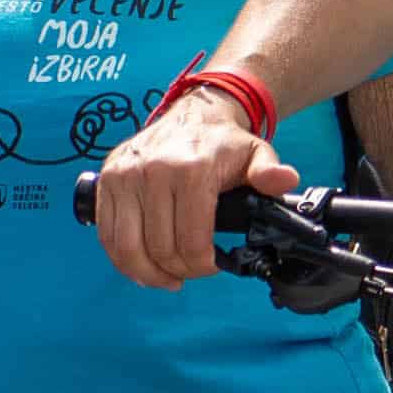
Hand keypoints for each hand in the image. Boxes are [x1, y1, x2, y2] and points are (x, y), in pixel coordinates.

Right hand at [94, 84, 295, 290]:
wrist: (191, 113)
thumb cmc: (223, 142)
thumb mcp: (255, 153)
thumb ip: (269, 171)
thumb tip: (285, 180)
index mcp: (190, 169)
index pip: (190, 240)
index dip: (202, 265)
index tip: (212, 267)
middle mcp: (152, 171)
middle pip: (160, 248)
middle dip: (177, 271)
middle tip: (190, 273)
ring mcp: (125, 176)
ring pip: (127, 247)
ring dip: (146, 273)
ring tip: (165, 278)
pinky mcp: (107, 180)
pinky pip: (107, 234)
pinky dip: (121, 259)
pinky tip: (141, 266)